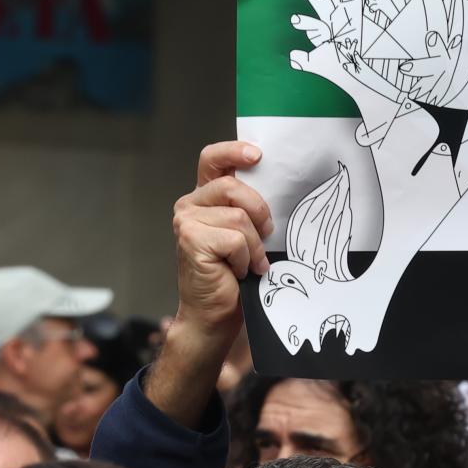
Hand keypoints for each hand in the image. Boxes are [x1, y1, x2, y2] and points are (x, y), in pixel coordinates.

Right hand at [171, 140, 274, 340]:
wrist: (213, 316)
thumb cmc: (233, 278)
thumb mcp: (246, 235)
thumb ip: (249, 209)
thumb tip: (280, 187)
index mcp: (204, 198)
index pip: (213, 159)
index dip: (234, 151)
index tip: (258, 155)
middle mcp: (190, 205)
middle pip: (234, 186)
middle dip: (259, 212)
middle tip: (265, 237)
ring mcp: (187, 221)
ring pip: (239, 217)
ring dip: (254, 245)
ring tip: (251, 263)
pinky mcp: (191, 240)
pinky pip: (236, 239)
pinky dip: (246, 258)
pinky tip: (239, 271)